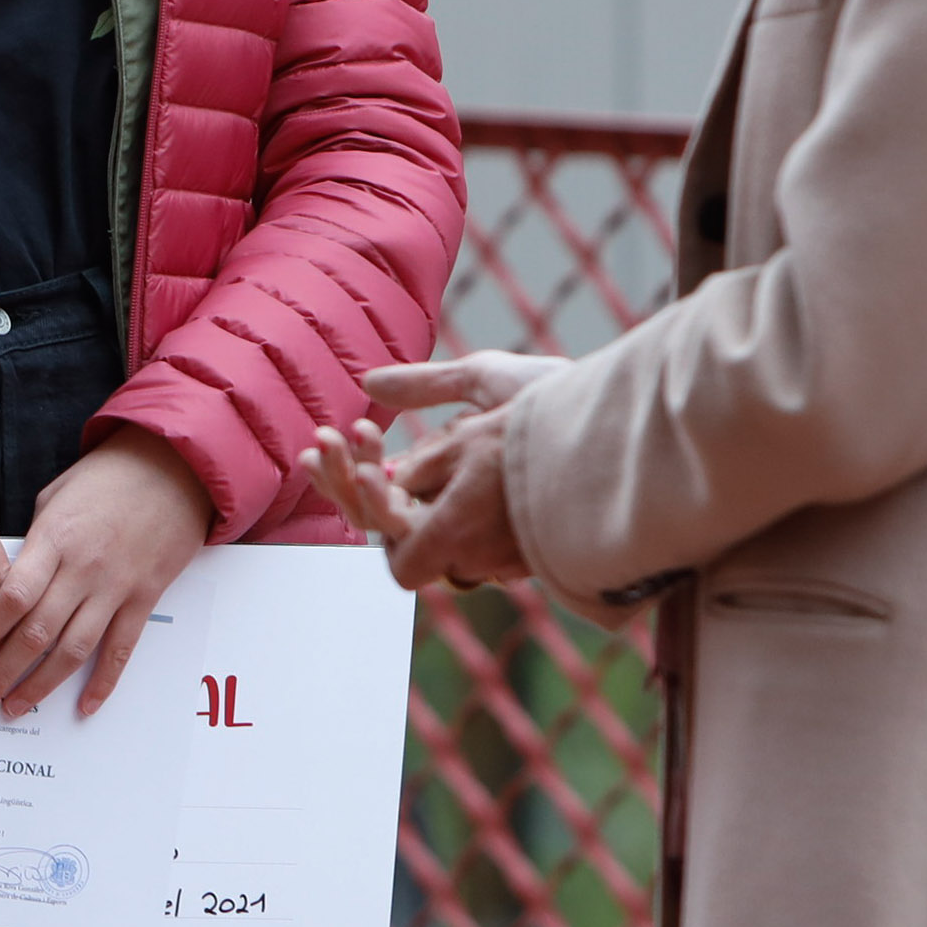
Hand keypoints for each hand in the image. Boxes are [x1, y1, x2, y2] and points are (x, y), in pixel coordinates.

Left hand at [0, 432, 213, 719]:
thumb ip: (33, 542)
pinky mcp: (145, 598)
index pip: (10, 596)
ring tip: (14, 708)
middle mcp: (82, 569)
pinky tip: (86, 706)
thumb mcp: (55, 497)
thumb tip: (8, 579)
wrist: (174, 467)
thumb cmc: (108, 477)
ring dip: (41, 685)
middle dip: (1, 671)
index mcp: (52, 541)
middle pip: (34, 632)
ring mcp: (115, 587)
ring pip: (73, 649)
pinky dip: (104, 682)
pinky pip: (121, 648)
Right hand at [300, 352, 560, 591]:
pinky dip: (386, 511)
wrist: (605, 425)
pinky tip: (383, 477)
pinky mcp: (477, 546)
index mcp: (452, 477)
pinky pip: (412, 546)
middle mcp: (454, 511)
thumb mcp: (486, 379)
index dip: (350, 466)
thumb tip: (368, 384)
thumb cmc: (560, 403)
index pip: (382, 485)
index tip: (332, 434)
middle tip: (321, 444)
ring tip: (336, 449)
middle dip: (340, 478)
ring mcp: (465, 532)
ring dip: (352, 489)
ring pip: (385, 528)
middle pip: (374, 512)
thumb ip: (428, 385)